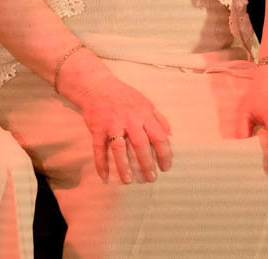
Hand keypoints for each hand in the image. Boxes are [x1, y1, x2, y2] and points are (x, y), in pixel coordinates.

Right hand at [60, 56, 172, 183]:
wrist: (97, 86)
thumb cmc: (124, 96)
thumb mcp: (145, 103)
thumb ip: (159, 119)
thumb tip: (170, 136)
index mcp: (144, 114)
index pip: (159, 137)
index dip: (165, 154)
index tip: (166, 167)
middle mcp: (129, 119)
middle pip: (141, 145)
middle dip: (147, 164)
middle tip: (151, 178)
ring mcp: (112, 124)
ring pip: (119, 148)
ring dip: (124, 167)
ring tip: (129, 181)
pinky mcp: (97, 128)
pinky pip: (98, 148)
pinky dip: (100, 163)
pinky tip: (104, 176)